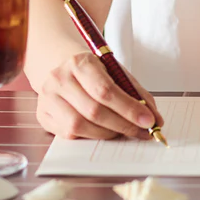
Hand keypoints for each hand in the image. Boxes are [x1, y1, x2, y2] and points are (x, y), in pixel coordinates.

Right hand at [36, 52, 163, 139]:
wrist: (61, 66)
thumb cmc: (93, 71)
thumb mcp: (116, 73)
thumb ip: (137, 94)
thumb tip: (156, 120)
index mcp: (80, 63)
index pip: (106, 90)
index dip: (129, 109)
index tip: (149, 121)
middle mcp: (59, 79)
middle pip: (94, 111)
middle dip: (123, 125)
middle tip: (142, 132)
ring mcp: (48, 98)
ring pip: (80, 126)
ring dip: (108, 134)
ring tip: (123, 131)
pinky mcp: (43, 115)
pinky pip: (69, 134)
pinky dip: (91, 136)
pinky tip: (103, 131)